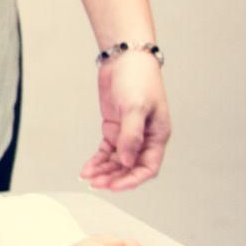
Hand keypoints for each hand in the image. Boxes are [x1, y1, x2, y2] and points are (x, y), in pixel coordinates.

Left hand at [81, 49, 169, 190]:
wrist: (124, 59)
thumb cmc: (139, 79)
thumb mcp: (135, 107)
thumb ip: (131, 135)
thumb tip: (127, 161)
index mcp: (157, 135)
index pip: (148, 167)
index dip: (132, 179)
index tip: (115, 186)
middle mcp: (144, 138)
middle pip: (130, 167)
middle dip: (114, 177)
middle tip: (97, 184)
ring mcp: (128, 133)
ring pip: (117, 161)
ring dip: (104, 171)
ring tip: (89, 177)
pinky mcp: (114, 128)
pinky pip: (107, 150)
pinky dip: (98, 160)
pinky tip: (88, 168)